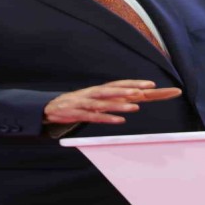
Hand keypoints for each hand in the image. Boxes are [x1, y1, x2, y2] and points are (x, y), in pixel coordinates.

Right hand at [43, 80, 181, 124]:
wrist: (52, 107)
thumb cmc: (80, 103)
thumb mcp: (98, 100)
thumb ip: (115, 99)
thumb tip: (136, 99)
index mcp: (101, 90)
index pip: (121, 84)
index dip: (136, 83)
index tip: (152, 84)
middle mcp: (95, 93)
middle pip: (114, 89)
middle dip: (130, 88)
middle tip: (146, 89)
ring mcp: (87, 103)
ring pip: (105, 102)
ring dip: (120, 104)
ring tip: (135, 107)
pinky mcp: (79, 114)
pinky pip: (94, 117)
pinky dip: (107, 118)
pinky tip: (119, 121)